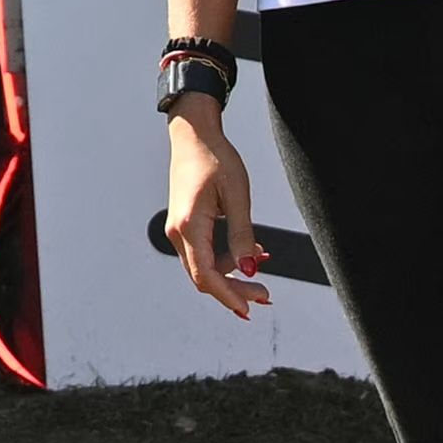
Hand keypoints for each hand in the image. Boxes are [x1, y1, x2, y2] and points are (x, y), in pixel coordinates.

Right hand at [165, 105, 270, 316]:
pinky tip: (248, 252)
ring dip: (231, 273)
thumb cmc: (215, 158)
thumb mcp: (237, 196)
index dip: (229, 295)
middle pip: (203, 277)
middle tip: (265, 295)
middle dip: (234, 289)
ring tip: (262, 264)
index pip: (206, 276)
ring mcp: (177, 229)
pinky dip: (224, 259)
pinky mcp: (183, 225)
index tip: (251, 308)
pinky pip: (202, 253)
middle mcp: (177, 231)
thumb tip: (250, 271)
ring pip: (202, 267)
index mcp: (189, 225)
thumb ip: (243, 236)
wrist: (193, 134)